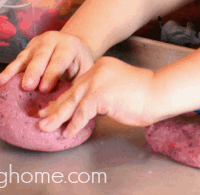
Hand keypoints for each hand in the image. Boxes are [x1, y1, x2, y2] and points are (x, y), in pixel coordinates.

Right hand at [0, 31, 93, 91]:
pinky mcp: (27, 49)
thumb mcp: (85, 68)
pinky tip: (0, 81)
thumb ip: (79, 82)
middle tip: (28, 86)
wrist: (73, 44)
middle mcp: (52, 41)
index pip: (60, 59)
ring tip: (5, 82)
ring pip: (26, 57)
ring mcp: (38, 44)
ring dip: (15, 70)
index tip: (45, 88)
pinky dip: (8, 71)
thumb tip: (74, 103)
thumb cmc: (79, 62)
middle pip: (41, 56)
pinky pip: (17, 60)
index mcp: (69, 45)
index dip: (52, 73)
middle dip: (34, 71)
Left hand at [37, 56, 156, 136]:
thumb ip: (101, 93)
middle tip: (40, 117)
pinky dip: (74, 124)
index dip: (63, 97)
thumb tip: (86, 110)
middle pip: (71, 92)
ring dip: (57, 117)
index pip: (77, 84)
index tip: (51, 107)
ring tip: (45, 127)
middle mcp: (96, 70)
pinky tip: (68, 133)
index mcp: (100, 66)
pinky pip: (82, 113)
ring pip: (71, 102)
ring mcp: (97, 81)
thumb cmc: (144, 94)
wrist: (158, 92)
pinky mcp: (99, 94)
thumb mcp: (117, 88)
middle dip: (54, 107)